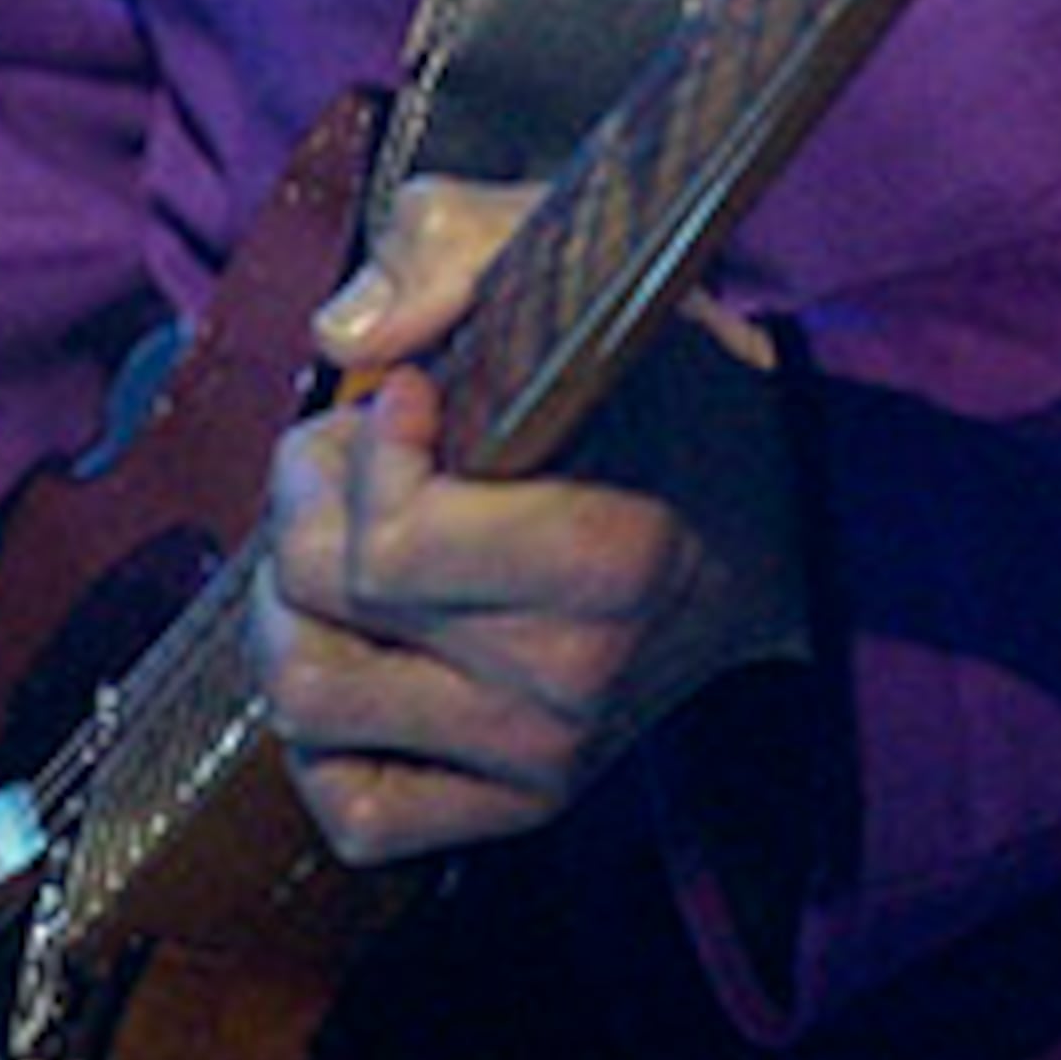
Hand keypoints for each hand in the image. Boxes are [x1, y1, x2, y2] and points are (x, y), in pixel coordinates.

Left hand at [253, 176, 795, 868]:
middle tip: (349, 456)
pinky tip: (361, 652)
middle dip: (302, 506)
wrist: (772, 511)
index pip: (386, 549)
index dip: (358, 452)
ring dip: (288, 614)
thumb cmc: (658, 381)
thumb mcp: (578, 259)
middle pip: (325, 610)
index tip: (407, 396)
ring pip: (312, 708)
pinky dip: (320, 742)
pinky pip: (357, 812)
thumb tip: (342, 336)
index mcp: (605, 553)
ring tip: (339, 549)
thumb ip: (452, 247)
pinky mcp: (523, 804)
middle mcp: (576, 675)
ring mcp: (547, 752)